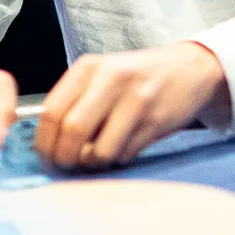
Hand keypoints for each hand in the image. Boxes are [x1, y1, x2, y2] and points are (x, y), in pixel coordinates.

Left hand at [35, 42, 229, 170]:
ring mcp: (136, 98)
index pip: (52, 112)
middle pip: (71, 132)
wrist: (190, 68)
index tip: (46, 159)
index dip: (44, 144)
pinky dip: (118, 160)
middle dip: (65, 159)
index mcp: (90, 67)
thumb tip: (47, 145)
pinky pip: (125, 154)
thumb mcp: (103, 75)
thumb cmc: (138, 76)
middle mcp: (112, 78)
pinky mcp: (156, 119)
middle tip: (68, 166)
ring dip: (94, 163)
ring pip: (99, 150)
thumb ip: (75, 101)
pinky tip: (124, 147)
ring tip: (99, 156)